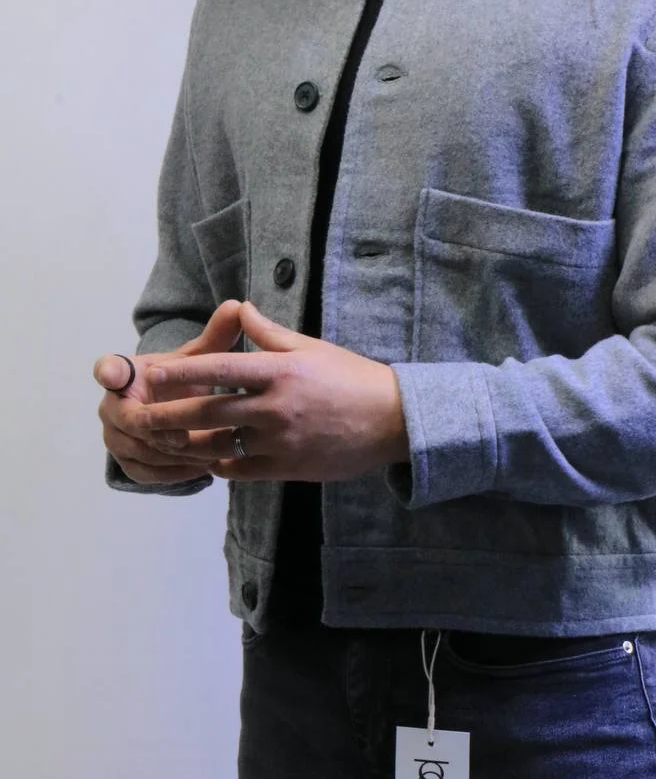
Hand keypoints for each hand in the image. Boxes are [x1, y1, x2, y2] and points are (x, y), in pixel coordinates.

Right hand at [94, 300, 243, 484]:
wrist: (169, 414)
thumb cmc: (180, 381)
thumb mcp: (195, 361)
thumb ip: (214, 337)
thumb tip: (237, 306)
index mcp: (123, 374)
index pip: (108, 369)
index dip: (109, 373)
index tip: (113, 374)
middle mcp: (110, 406)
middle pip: (131, 421)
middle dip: (162, 428)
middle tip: (192, 435)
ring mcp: (114, 437)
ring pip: (140, 449)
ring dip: (173, 454)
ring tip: (207, 453)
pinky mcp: (126, 462)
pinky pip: (145, 472)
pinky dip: (172, 472)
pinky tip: (201, 468)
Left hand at [131, 300, 409, 481]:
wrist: (392, 421)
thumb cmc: (351, 378)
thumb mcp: (311, 347)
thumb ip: (269, 332)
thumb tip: (240, 309)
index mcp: (279, 370)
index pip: (218, 367)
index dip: (179, 371)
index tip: (149, 374)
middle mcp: (276, 406)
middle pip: (208, 411)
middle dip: (169, 414)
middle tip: (140, 417)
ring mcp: (280, 440)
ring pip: (219, 444)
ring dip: (189, 443)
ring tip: (166, 440)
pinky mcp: (287, 467)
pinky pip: (240, 470)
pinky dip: (219, 465)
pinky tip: (208, 459)